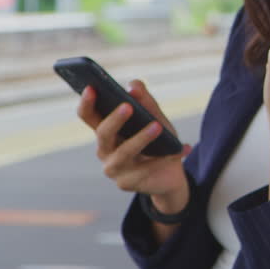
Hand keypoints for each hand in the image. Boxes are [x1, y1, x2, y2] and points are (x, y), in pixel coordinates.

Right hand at [77, 80, 191, 215]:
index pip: (89, 116)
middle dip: (115, 120)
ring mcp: (114, 169)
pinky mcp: (127, 183)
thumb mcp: (156, 119)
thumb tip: (133, 85)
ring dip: (141, 138)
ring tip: (157, 126)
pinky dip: (166, 157)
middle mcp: (105, 150)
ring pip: (123, 153)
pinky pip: (146, 168)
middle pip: (103, 134)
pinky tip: (182, 148)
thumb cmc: (159, 142)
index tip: (91, 88)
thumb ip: (145, 102)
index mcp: (107, 131)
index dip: (87, 102)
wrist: (170, 175)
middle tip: (128, 106)